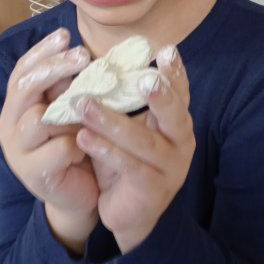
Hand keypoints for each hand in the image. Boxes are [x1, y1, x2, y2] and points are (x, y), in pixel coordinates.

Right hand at [0, 27, 99, 219]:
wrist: (80, 196)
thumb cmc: (75, 147)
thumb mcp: (70, 113)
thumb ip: (67, 89)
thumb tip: (79, 52)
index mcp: (16, 108)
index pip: (21, 72)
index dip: (41, 51)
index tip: (64, 34)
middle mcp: (9, 127)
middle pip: (24, 87)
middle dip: (54, 68)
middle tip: (83, 55)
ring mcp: (18, 152)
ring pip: (39, 119)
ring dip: (69, 113)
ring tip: (89, 116)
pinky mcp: (35, 175)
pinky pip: (60, 148)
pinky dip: (80, 143)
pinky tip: (89, 146)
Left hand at [73, 46, 195, 252]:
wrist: (130, 214)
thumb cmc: (127, 161)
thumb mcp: (129, 128)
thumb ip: (121, 100)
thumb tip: (96, 62)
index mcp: (176, 122)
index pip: (180, 93)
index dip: (175, 73)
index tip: (166, 49)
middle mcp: (180, 143)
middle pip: (175, 115)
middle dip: (161, 96)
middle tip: (144, 78)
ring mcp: (169, 169)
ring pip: (144, 142)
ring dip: (112, 122)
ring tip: (84, 104)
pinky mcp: (152, 191)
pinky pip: (129, 167)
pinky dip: (105, 151)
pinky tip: (83, 137)